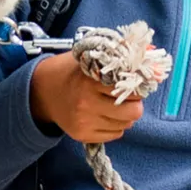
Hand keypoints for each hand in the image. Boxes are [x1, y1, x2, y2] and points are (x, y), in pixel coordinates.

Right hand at [29, 52, 143, 142]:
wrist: (42, 91)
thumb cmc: (71, 71)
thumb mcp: (90, 57)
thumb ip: (116, 56)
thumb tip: (148, 54)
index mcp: (90, 80)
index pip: (130, 88)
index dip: (137, 85)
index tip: (136, 81)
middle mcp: (86, 103)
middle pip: (133, 112)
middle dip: (135, 103)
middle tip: (128, 96)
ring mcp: (84, 121)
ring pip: (126, 125)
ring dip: (125, 115)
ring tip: (113, 105)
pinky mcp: (82, 135)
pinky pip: (115, 135)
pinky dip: (115, 126)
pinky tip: (104, 115)